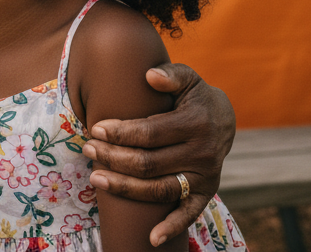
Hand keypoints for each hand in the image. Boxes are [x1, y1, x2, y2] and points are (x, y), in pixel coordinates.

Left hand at [81, 63, 234, 246]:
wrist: (224, 119)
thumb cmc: (193, 95)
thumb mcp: (187, 77)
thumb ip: (169, 74)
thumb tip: (150, 75)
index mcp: (195, 123)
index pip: (150, 133)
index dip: (121, 133)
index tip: (96, 129)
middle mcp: (202, 154)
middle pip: (149, 163)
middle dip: (113, 158)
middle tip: (86, 149)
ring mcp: (205, 177)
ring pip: (160, 190)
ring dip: (126, 188)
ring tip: (95, 178)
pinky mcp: (206, 193)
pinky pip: (189, 214)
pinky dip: (171, 227)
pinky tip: (150, 238)